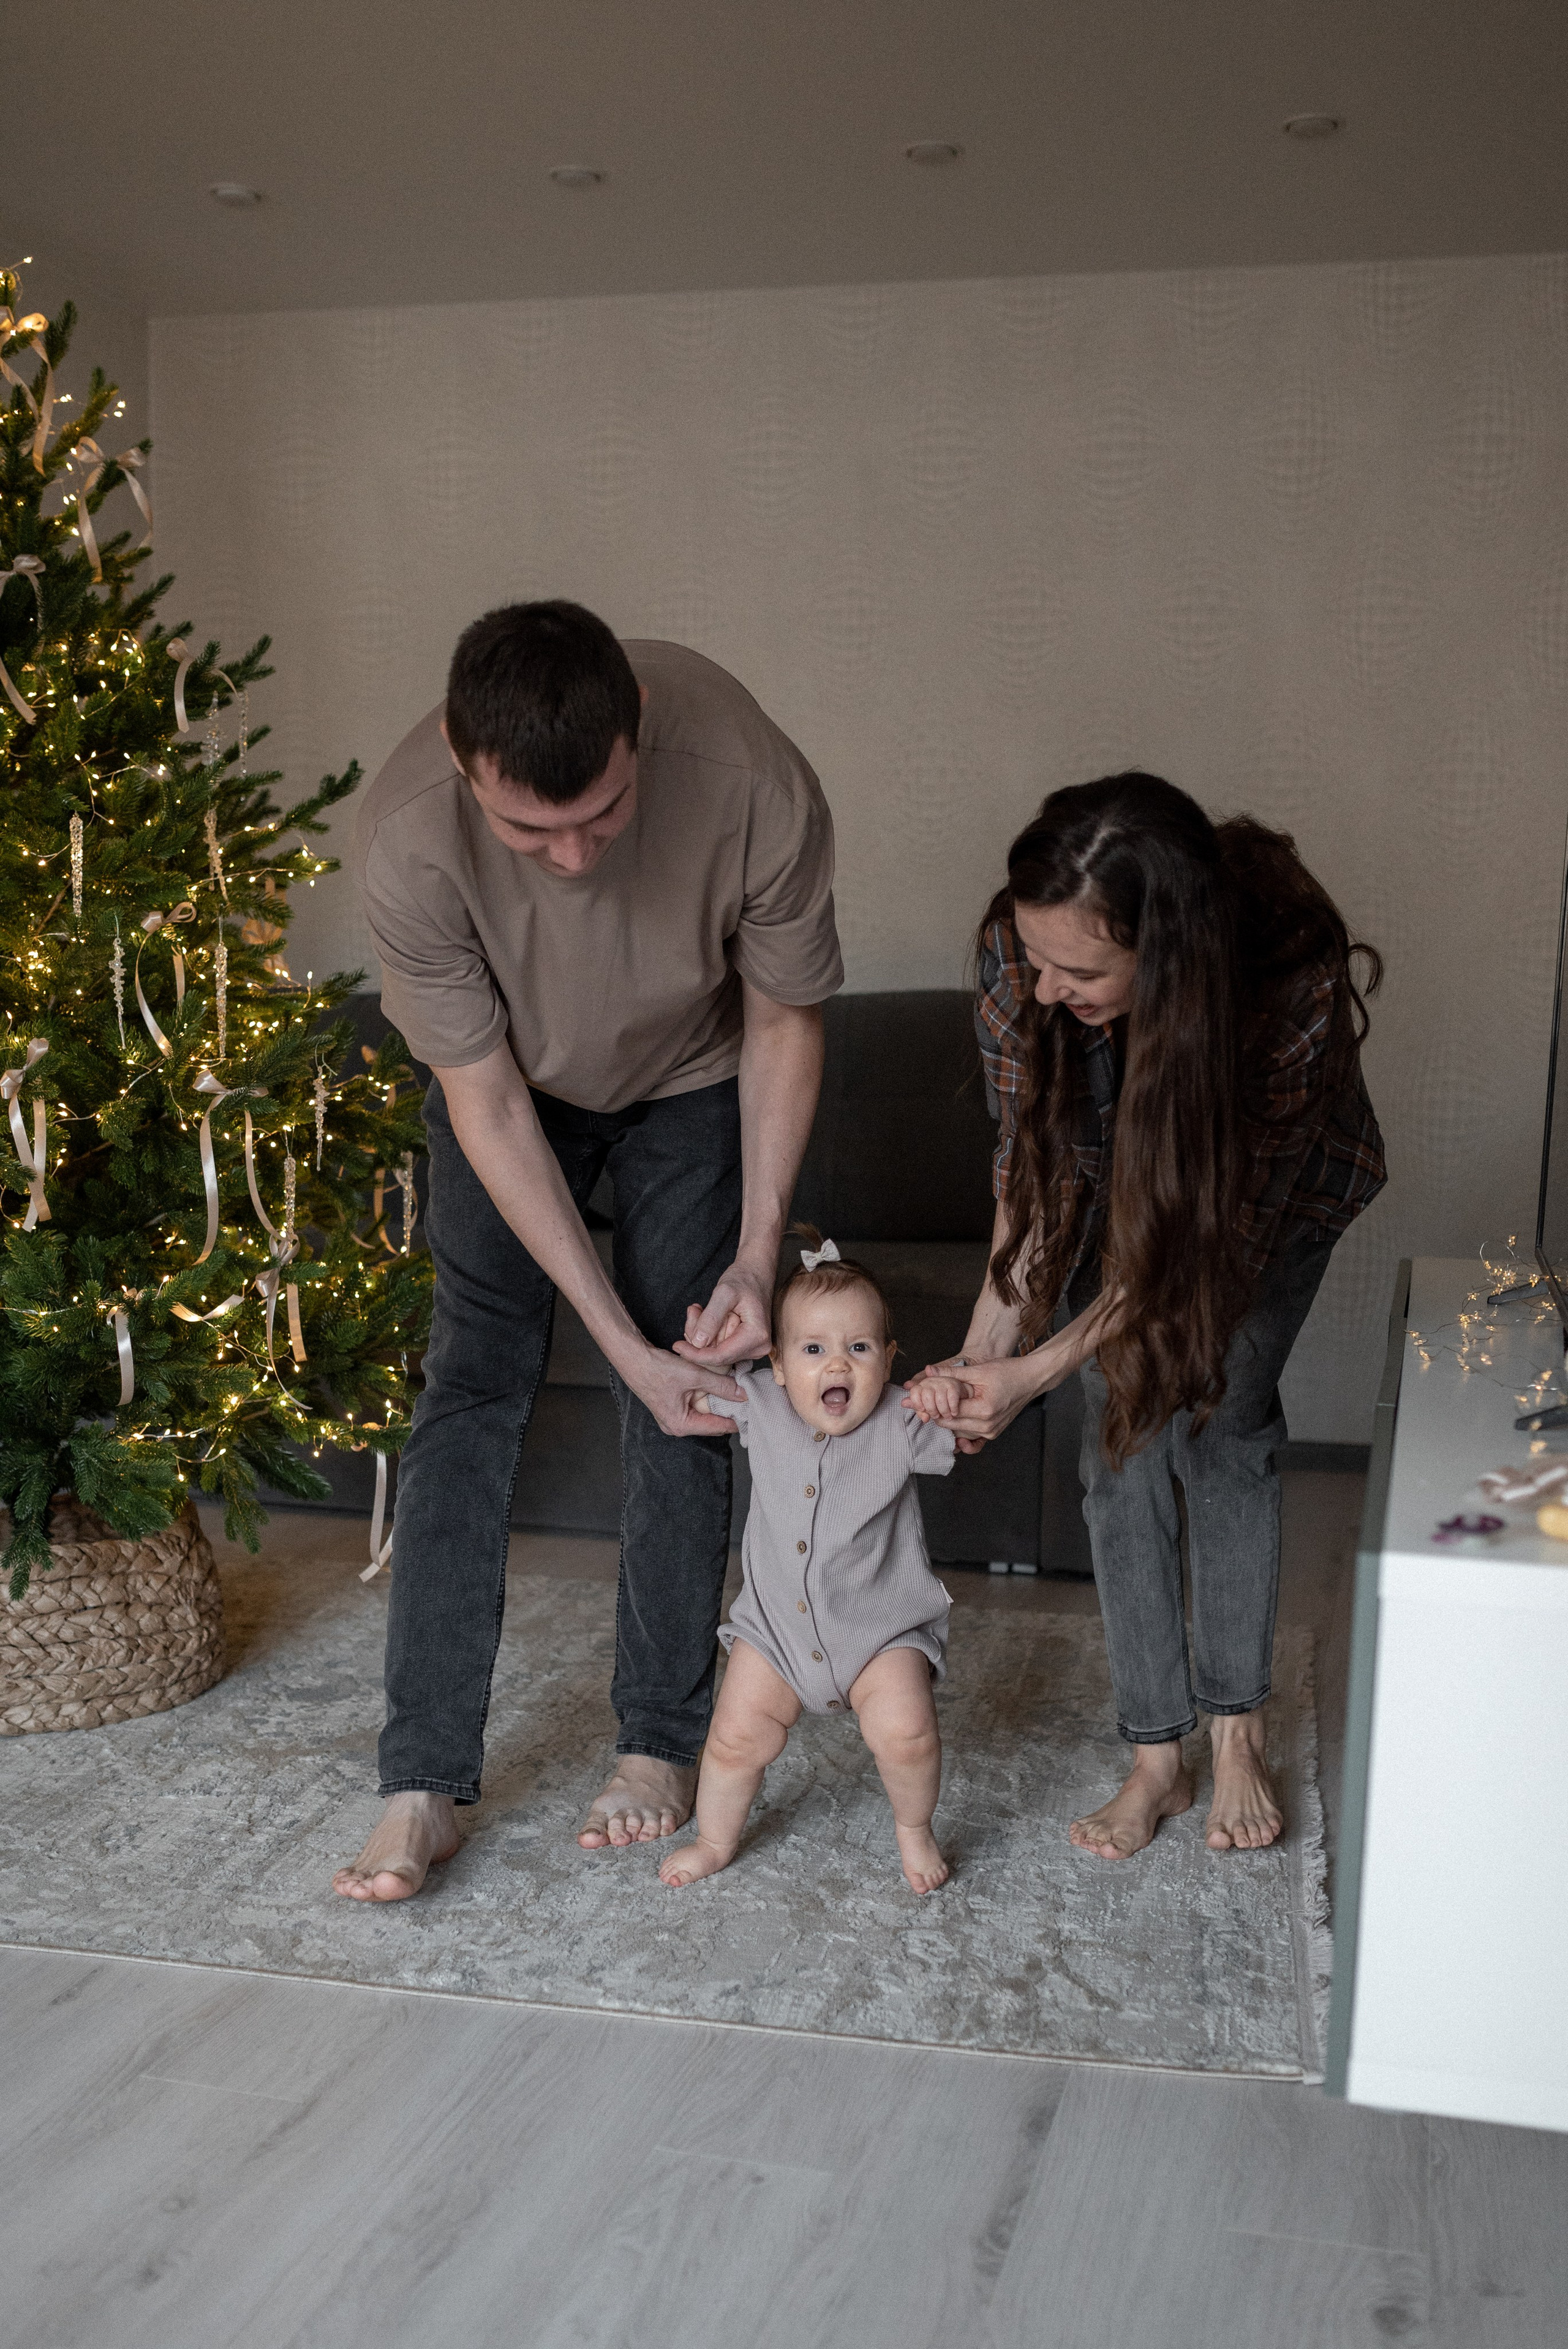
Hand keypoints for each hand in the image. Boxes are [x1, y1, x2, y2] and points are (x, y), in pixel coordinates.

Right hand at [626, 1345, 743, 1436]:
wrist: (633, 1358)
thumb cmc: (657, 1370)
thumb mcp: (694, 1376)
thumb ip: (721, 1386)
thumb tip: (743, 1394)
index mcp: (682, 1425)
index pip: (718, 1427)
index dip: (737, 1418)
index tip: (753, 1410)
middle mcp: (677, 1425)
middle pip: (712, 1421)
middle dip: (728, 1408)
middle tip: (745, 1396)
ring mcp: (673, 1415)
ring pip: (704, 1411)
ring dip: (718, 1399)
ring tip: (735, 1388)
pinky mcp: (672, 1404)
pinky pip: (695, 1403)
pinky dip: (706, 1394)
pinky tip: (717, 1383)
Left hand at [672, 1257, 772, 1368]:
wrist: (755, 1274)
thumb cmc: (743, 1279)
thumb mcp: (724, 1293)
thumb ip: (711, 1318)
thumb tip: (698, 1343)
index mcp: (756, 1336)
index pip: (720, 1356)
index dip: (696, 1354)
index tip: (677, 1346)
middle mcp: (758, 1348)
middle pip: (716, 1355)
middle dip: (698, 1337)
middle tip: (694, 1310)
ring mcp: (753, 1348)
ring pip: (716, 1352)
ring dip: (702, 1333)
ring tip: (700, 1309)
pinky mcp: (746, 1346)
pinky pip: (719, 1347)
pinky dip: (708, 1333)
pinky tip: (705, 1316)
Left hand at [903, 1353, 1056, 1445]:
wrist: (1031, 1379)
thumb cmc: (1009, 1372)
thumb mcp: (978, 1370)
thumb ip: (952, 1374)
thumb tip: (928, 1371)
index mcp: (984, 1410)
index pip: (948, 1413)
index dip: (930, 1406)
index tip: (914, 1400)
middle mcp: (988, 1426)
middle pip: (951, 1425)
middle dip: (932, 1414)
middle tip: (915, 1405)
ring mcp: (992, 1432)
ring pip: (958, 1432)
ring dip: (944, 1421)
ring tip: (929, 1409)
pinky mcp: (993, 1433)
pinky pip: (970, 1435)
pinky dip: (958, 1430)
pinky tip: (948, 1422)